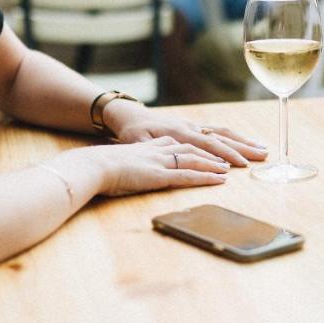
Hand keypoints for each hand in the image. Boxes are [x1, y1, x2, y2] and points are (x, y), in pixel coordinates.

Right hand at [64, 138, 230, 196]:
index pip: (180, 142)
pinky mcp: (159, 175)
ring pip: (195, 159)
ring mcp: (161, 162)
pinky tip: (219, 180)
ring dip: (215, 164)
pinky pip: (188, 175)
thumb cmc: (100, 166)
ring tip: (230, 168)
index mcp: (150, 145)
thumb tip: (133, 167)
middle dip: (215, 152)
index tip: (211, 149)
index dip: (198, 145)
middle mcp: (159, 150)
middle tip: (232, 156)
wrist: (91, 166)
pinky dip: (206, 177)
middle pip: (194, 147)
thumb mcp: (120, 160)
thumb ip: (132, 160)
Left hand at [108, 103, 268, 166]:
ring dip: (243, 141)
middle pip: (221, 137)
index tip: (240, 164)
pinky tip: (246, 143)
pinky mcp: (195, 126)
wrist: (130, 115)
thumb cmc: (132, 131)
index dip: (224, 154)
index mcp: (179, 132)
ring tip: (262, 149)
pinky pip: (218, 130)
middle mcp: (190, 127)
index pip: (207, 144)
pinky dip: (234, 137)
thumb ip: (150, 147)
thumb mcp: (135, 141)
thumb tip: (164, 153)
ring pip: (223, 132)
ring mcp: (194, 125)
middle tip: (262, 156)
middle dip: (243, 148)